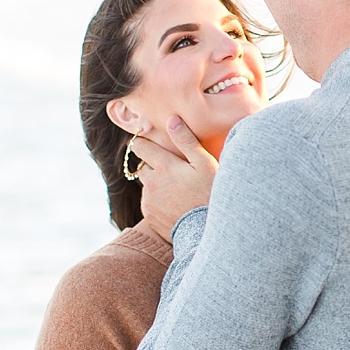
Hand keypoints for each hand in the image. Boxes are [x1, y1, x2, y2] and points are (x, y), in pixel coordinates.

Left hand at [126, 116, 217, 240]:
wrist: (205, 229)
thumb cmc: (209, 193)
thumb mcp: (204, 163)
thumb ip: (186, 140)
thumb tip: (172, 120)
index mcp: (162, 166)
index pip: (140, 146)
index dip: (144, 142)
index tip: (150, 143)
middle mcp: (150, 182)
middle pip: (143, 166)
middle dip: (154, 165)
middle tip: (173, 170)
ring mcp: (148, 200)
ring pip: (147, 185)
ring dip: (157, 184)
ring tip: (178, 189)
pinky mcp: (149, 216)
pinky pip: (149, 202)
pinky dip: (158, 200)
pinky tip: (175, 203)